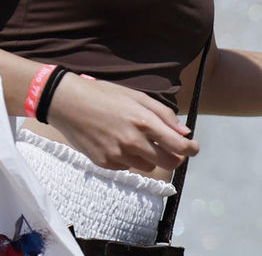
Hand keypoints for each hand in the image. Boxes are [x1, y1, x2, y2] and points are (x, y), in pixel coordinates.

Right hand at [46, 74, 198, 172]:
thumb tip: (185, 132)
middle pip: (168, 163)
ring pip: (147, 166)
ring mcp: (117, 155)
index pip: (178, 146)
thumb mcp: (138, 97)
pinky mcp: (103, 163)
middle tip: (173, 149)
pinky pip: (126, 166)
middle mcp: (132, 142)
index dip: (191, 149)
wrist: (67, 103)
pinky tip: (119, 143)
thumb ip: (164, 115)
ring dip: (150, 157)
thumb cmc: (105, 95)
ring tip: (139, 140)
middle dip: (175, 158)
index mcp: (144, 122)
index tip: (194, 148)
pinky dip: (129, 158)